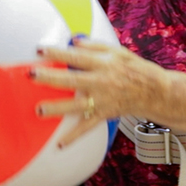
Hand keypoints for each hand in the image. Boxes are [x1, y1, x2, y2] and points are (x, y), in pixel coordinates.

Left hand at [29, 37, 163, 146]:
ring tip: (39, 110)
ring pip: (76, 106)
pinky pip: (87, 127)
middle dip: (50, 77)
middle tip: (32, 75)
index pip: (76, 56)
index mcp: (102, 64)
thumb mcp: (117, 51)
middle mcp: (100, 82)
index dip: (57, 52)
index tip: (39, 50)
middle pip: (71, 80)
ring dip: (57, 108)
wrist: (153, 91)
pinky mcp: (104, 114)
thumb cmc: (134, 67)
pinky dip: (74, 136)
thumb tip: (73, 41)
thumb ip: (94, 46)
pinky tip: (59, 144)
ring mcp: (101, 100)